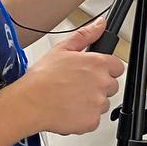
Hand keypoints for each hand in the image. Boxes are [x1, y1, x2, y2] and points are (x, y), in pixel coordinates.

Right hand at [15, 19, 124, 135]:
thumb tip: (100, 24)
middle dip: (98, 86)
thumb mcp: (62, 48)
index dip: (106, 69)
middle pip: (111, 85)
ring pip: (102, 103)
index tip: (94, 73)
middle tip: (77, 86)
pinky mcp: (92, 121)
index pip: (117, 66)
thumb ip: (86, 35)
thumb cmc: (42, 77)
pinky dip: (84, 118)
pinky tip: (69, 110)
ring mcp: (98, 103)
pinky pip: (93, 119)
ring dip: (91, 102)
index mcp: (97, 63)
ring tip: (70, 99)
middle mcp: (102, 83)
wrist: (29, 103)